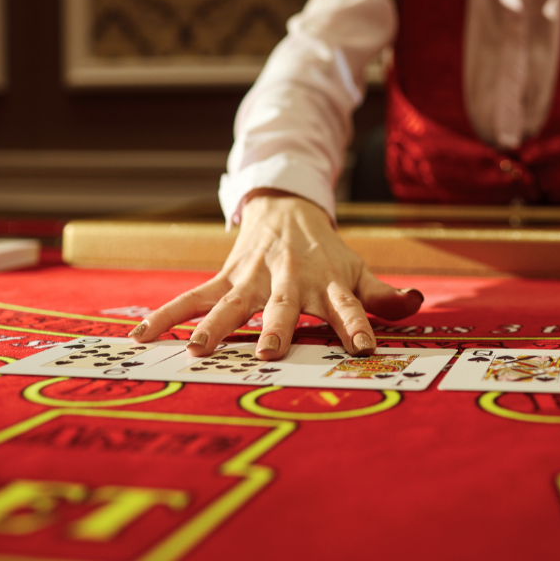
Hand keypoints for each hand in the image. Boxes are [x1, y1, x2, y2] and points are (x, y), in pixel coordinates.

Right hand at [128, 191, 423, 359]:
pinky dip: (168, 314)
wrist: (287, 207)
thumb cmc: (327, 254)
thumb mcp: (358, 271)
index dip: (357, 325)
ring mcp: (254, 278)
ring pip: (232, 303)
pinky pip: (194, 297)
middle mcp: (290, 280)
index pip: (347, 306)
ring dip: (216, 325)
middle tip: (271, 353)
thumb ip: (383, 296)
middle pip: (284, 305)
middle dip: (277, 328)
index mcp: (327, 283)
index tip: (364, 348)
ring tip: (197, 349)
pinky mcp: (226, 276)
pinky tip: (142, 334)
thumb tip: (417, 303)